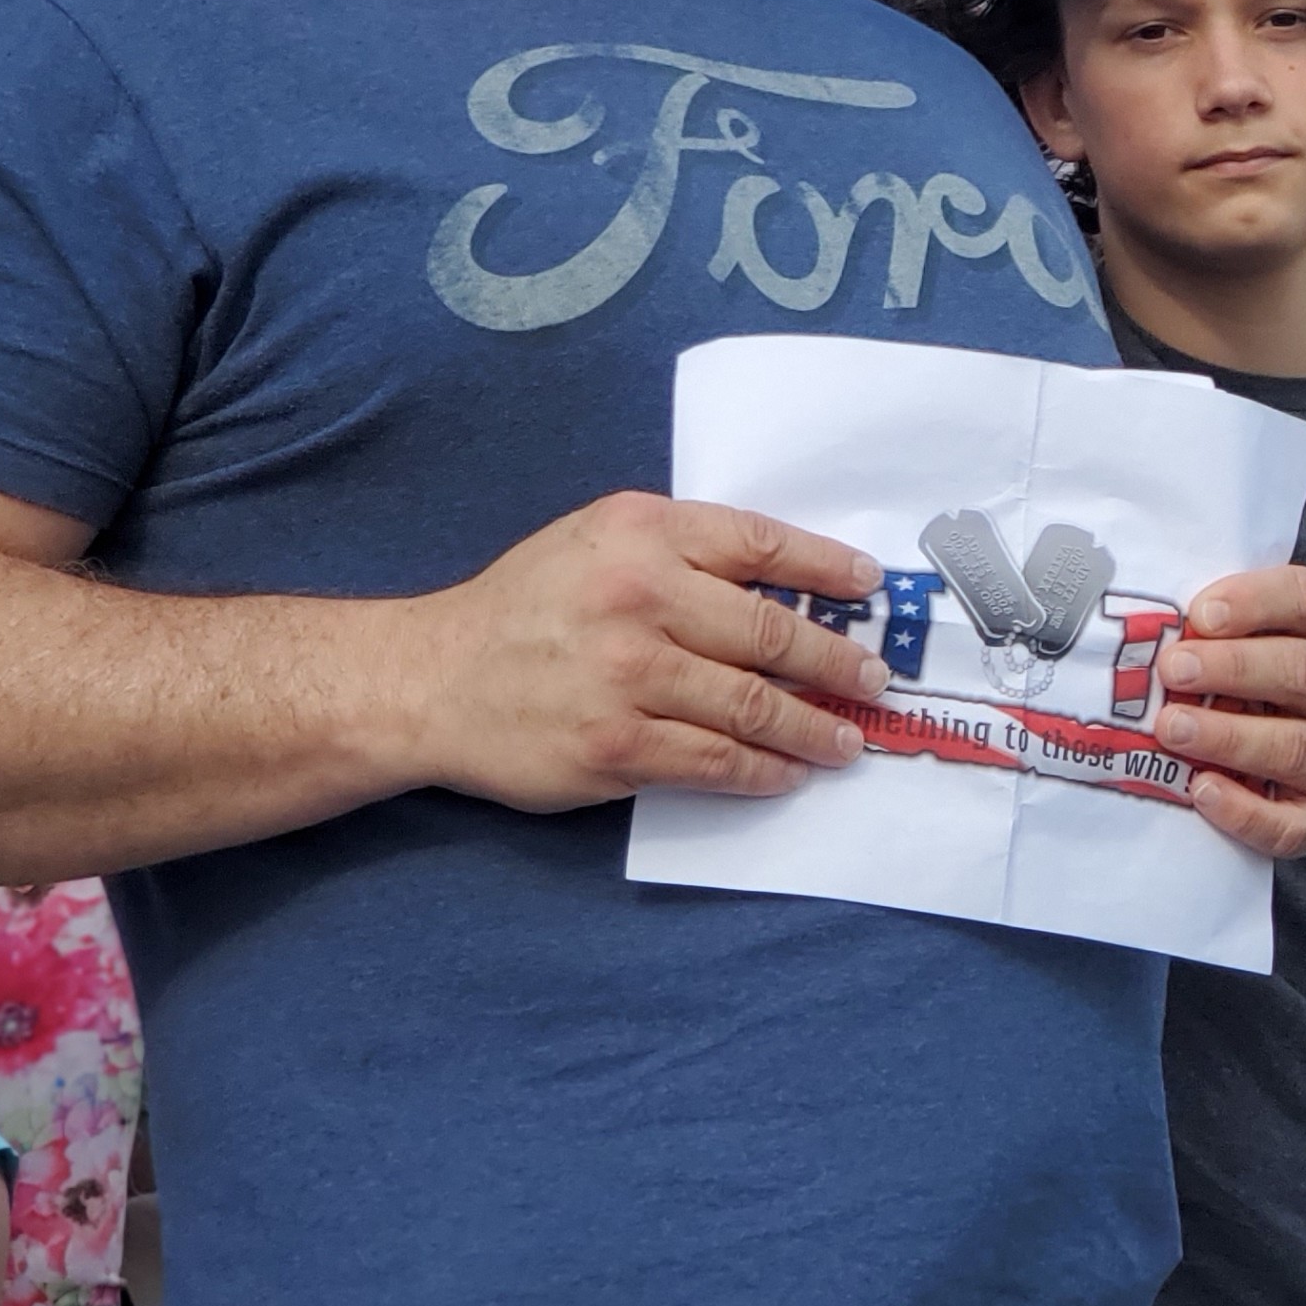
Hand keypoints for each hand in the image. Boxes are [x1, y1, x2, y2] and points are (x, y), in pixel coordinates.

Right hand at [415, 492, 888, 809]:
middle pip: (771, 631)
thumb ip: (678, 550)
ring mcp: (630, 676)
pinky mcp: (616, 746)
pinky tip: (785, 772)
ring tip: (845, 739)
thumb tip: (779, 583)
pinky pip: (713, 762)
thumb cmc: (523, 608)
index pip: (760, 543)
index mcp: (642, 533)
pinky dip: (761, 771)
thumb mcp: (595, 541)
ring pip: (753, 705)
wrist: (433, 679)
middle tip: (872, 680)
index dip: (826, 567)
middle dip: (836, 660)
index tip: (868, 586)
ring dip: (812, 726)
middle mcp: (640, 597)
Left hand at [1151, 565, 1305, 857]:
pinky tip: (1202, 791)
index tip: (1200, 614)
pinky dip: (1245, 811)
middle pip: (1304, 670)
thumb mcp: (1231, 635)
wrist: (1252, 758)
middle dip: (1233, 668)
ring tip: (1172, 728)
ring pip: (1298, 747)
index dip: (1255, 602)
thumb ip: (1207, 620)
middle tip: (1173, 670)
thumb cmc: (1233, 677)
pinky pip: (1292, 824)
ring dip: (1230, 736)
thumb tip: (1150, 616)